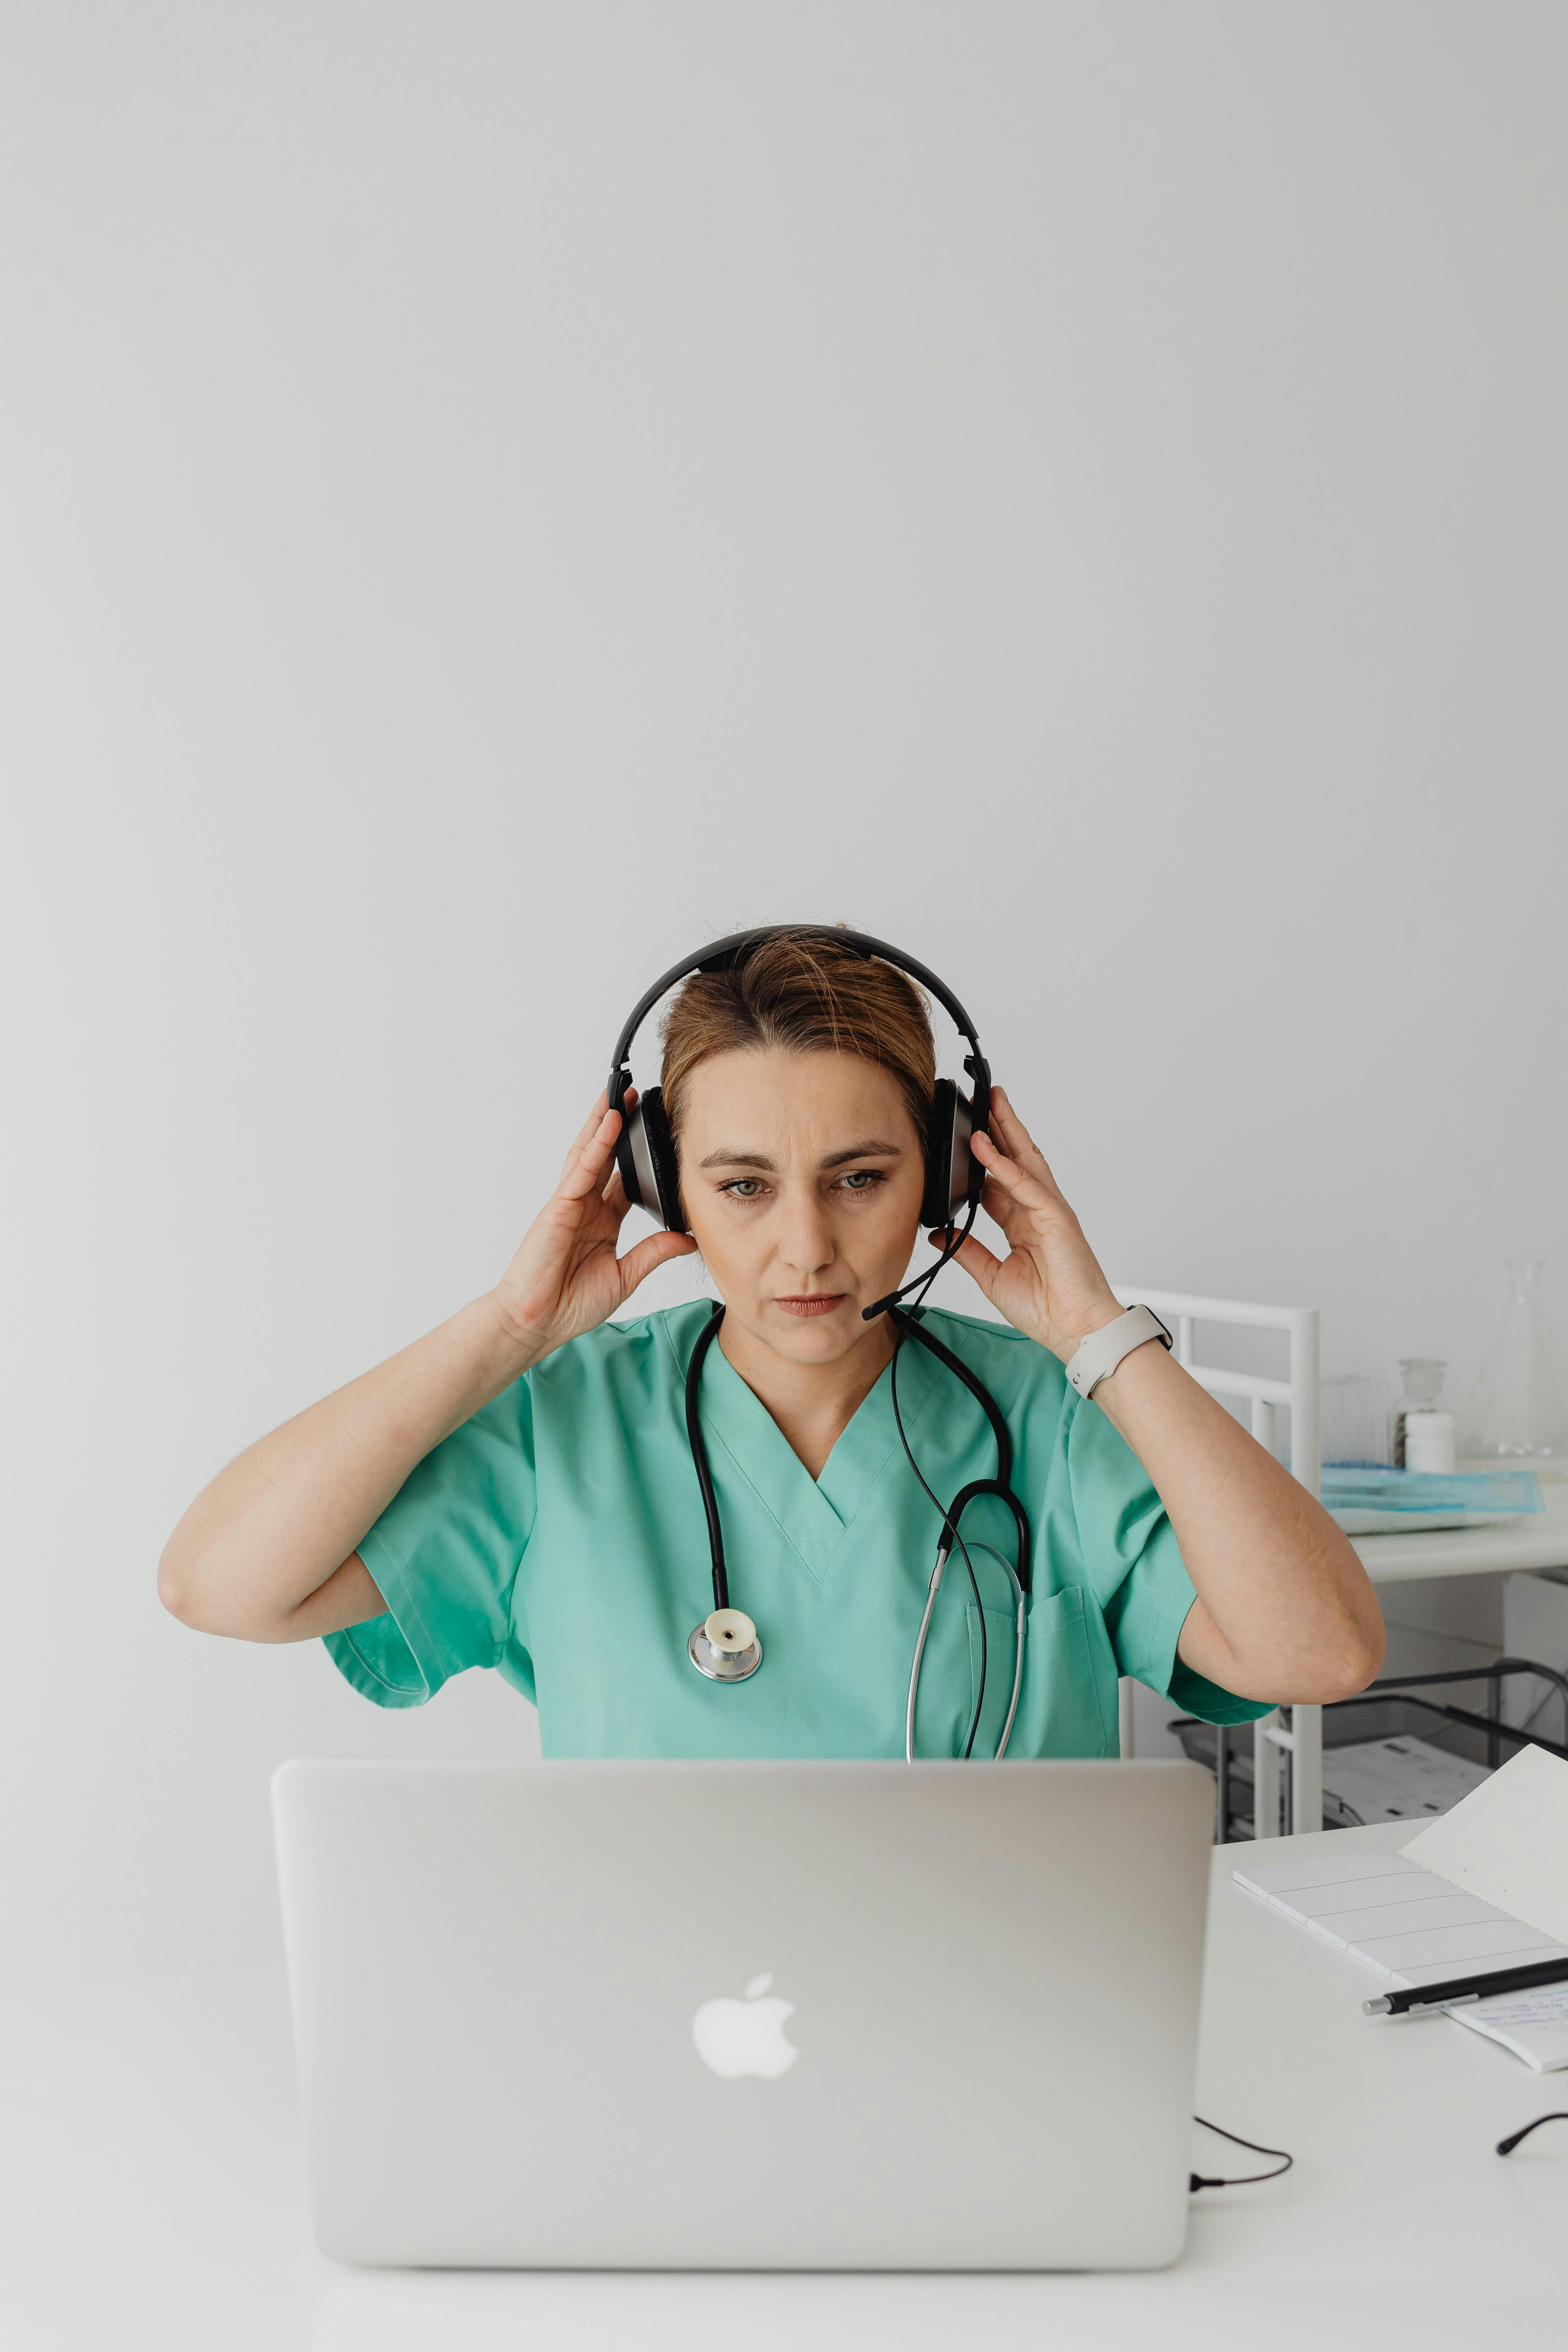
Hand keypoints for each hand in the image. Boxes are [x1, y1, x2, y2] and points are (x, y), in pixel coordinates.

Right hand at [490, 1094, 696, 1361]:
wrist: (536, 1323)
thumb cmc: (570, 1304)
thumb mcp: (625, 1276)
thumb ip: (654, 1252)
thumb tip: (688, 1237)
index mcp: (601, 1223)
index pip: (625, 1182)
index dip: (641, 1159)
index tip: (661, 1139)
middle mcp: (585, 1208)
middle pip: (605, 1158)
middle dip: (620, 1128)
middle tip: (639, 1099)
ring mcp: (570, 1204)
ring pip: (590, 1153)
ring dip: (605, 1123)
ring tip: (622, 1094)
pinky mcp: (558, 1207)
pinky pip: (581, 1170)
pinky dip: (596, 1145)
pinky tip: (609, 1122)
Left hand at [941, 1087, 1122, 1362]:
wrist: (1075, 1331)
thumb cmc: (1047, 1309)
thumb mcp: (992, 1276)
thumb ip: (966, 1250)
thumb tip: (939, 1232)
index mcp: (1024, 1225)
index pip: (998, 1182)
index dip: (980, 1160)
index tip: (962, 1140)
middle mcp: (1038, 1212)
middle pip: (1016, 1160)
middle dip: (999, 1128)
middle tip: (980, 1100)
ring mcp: (1049, 1211)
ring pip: (1025, 1160)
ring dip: (1007, 1129)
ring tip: (990, 1102)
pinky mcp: (1056, 1217)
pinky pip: (1027, 1185)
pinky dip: (1004, 1165)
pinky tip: (986, 1146)